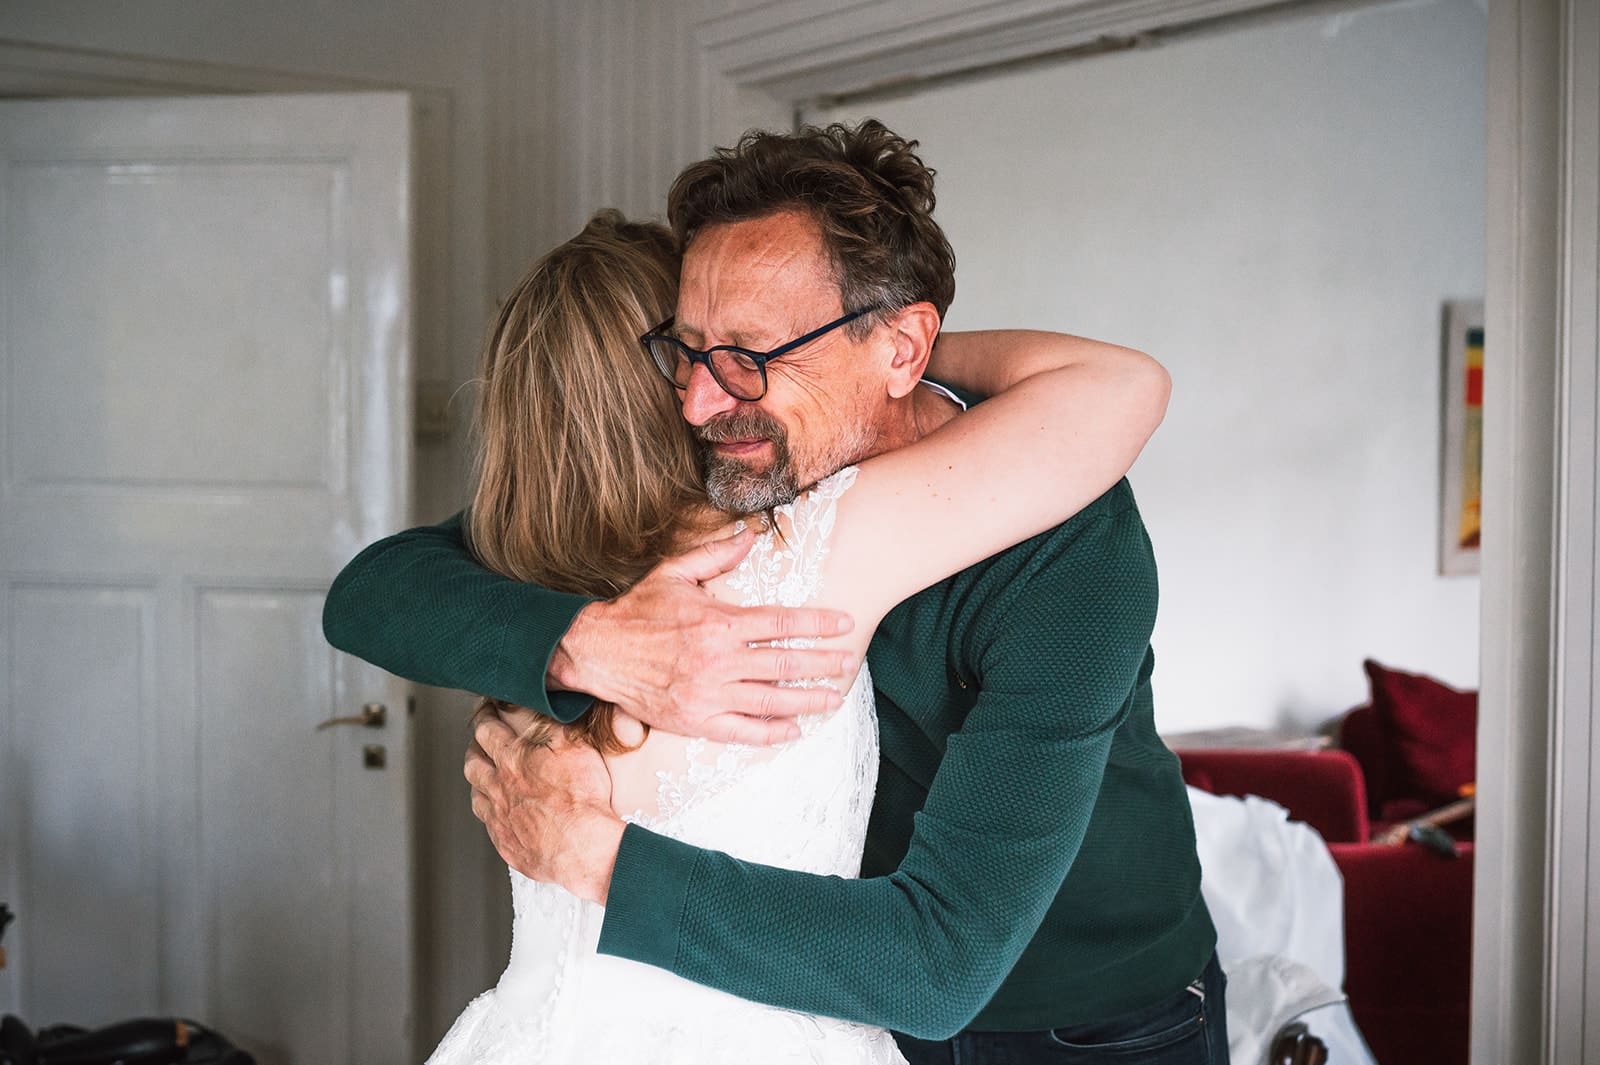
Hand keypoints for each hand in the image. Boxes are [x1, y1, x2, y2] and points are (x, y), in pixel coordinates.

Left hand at [465, 704, 624, 903]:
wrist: (581, 846)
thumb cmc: (581, 798)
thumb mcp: (576, 746)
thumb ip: (555, 725)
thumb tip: (545, 711)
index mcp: (513, 759)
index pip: (487, 729)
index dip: (484, 716)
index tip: (485, 710)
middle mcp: (499, 786)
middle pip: (473, 761)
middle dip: (474, 747)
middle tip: (479, 741)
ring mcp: (499, 815)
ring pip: (475, 792)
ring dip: (477, 779)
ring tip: (484, 774)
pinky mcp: (505, 841)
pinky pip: (486, 822)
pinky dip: (489, 811)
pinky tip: (497, 810)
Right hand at [548, 528, 856, 743]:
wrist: (595, 652)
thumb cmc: (637, 611)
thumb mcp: (674, 573)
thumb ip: (715, 555)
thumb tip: (749, 537)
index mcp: (719, 623)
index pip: (782, 624)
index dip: (819, 624)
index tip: (845, 624)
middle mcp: (719, 661)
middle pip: (786, 664)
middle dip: (823, 663)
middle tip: (849, 663)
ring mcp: (708, 695)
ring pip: (771, 700)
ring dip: (807, 701)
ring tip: (833, 698)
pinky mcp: (694, 721)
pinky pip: (742, 732)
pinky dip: (770, 733)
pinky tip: (792, 729)